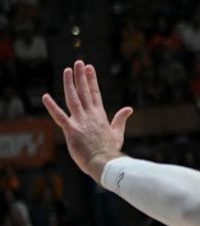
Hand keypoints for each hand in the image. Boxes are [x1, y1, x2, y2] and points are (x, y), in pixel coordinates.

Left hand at [42, 60, 131, 183]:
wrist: (105, 163)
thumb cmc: (110, 151)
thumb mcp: (117, 133)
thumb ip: (120, 119)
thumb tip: (129, 108)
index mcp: (100, 116)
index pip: (95, 93)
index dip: (91, 80)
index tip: (89, 68)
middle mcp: (90, 115)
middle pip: (84, 92)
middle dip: (81, 76)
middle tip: (78, 62)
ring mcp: (80, 122)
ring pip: (73, 99)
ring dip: (70, 84)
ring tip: (67, 70)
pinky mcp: (71, 130)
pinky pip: (59, 117)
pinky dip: (52, 107)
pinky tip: (45, 97)